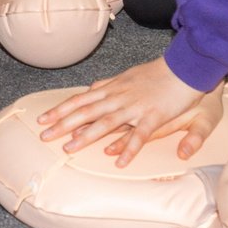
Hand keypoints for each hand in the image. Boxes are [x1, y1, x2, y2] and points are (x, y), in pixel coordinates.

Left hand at [35, 58, 223, 166]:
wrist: (185, 66)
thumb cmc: (157, 72)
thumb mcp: (128, 75)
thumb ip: (109, 83)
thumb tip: (91, 87)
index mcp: (112, 88)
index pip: (80, 100)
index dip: (60, 110)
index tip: (42, 119)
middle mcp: (119, 97)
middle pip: (86, 111)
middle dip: (63, 124)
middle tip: (43, 136)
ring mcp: (135, 106)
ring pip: (106, 122)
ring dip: (86, 136)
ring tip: (68, 149)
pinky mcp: (154, 115)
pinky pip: (139, 135)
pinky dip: (129, 148)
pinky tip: (118, 162)